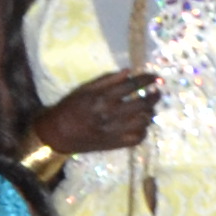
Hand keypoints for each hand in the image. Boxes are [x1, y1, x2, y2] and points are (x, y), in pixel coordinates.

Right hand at [25, 72, 160, 158]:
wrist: (59, 133)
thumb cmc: (70, 107)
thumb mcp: (85, 89)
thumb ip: (108, 80)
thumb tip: (130, 71)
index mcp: (103, 98)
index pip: (132, 86)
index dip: (147, 80)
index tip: (155, 77)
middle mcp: (112, 114)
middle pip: (143, 104)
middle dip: (154, 96)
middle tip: (157, 92)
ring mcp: (116, 130)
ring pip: (145, 121)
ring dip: (150, 113)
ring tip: (148, 108)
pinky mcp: (117, 144)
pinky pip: (139, 137)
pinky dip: (144, 129)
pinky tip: (140, 123)